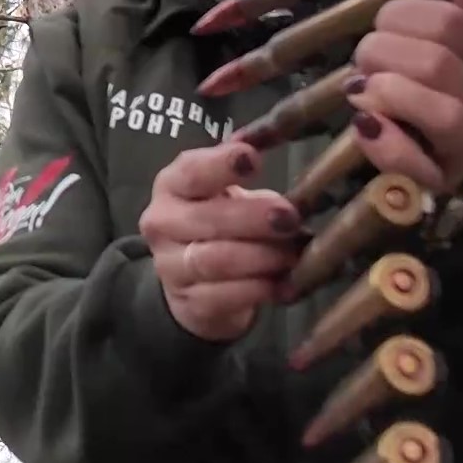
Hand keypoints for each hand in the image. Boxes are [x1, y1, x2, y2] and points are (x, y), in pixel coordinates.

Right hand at [139, 138, 300, 341]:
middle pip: (207, 218)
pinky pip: (225, 297)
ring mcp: (171, 266)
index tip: (254, 159)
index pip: (191, 171)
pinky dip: (259, 289)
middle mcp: (163, 223)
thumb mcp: (229, 194)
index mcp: (172, 186)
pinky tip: (285, 284)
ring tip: (293, 254)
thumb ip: (254, 186)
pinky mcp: (189, 303)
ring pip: (216, 260)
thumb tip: (300, 183)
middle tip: (290, 218)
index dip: (222, 164)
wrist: (194, 281)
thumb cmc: (220, 223)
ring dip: (261, 256)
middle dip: (253, 217)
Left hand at [330, 0, 462, 195]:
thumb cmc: (433, 96)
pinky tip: (365, 127)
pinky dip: (384, 143)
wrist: (437, 169)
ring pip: (442, 113)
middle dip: (382, 55)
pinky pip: (415, 165)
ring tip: (361, 92)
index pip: (450, 20)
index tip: (382, 30)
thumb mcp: (450, 49)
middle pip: (438, 63)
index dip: (399, 18)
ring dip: (385, 94)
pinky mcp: (437, 185)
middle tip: (363, 66)